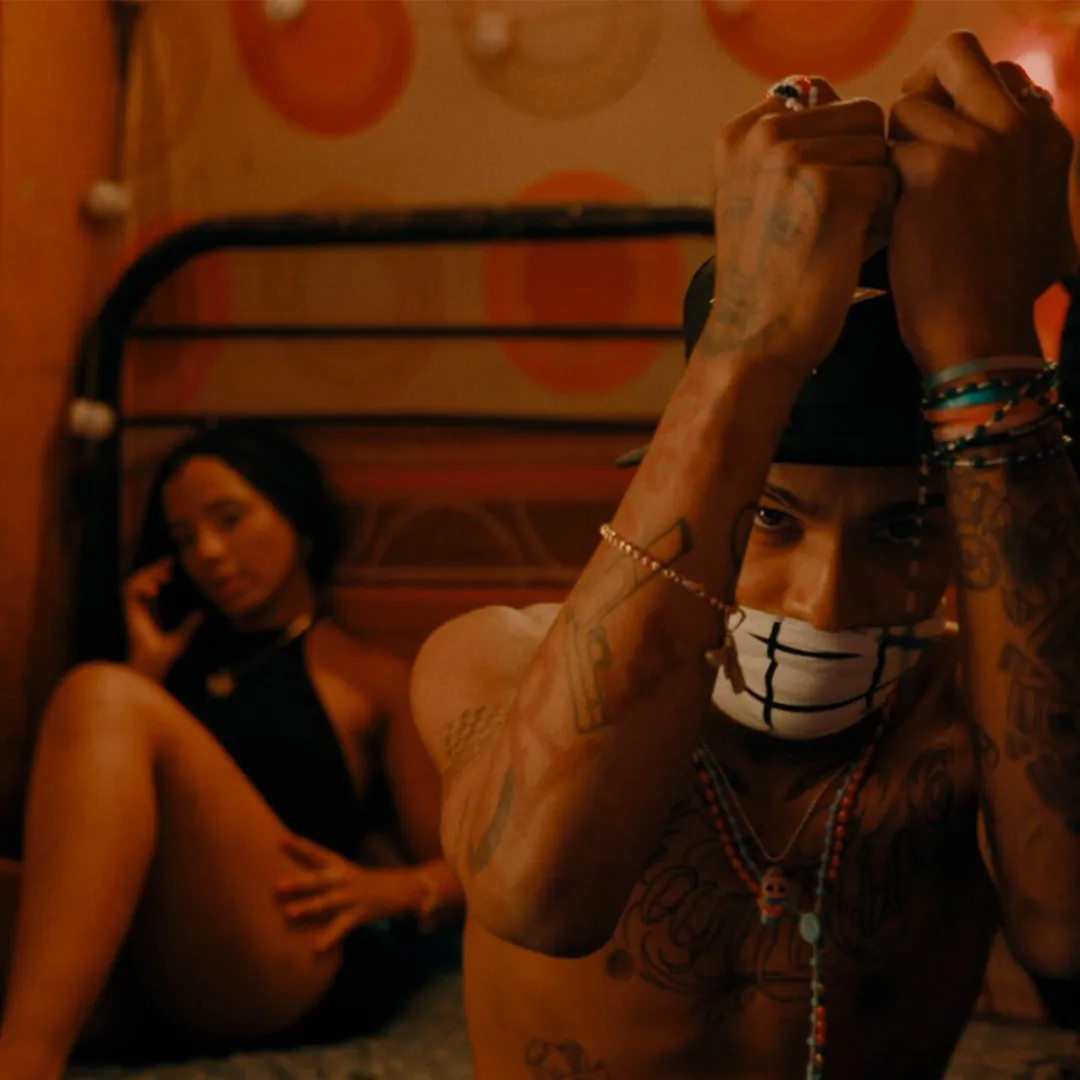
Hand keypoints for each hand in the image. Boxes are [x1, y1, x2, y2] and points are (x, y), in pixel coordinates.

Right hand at [124, 558, 202, 681]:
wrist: (152, 667)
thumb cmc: (164, 656)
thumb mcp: (182, 637)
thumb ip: (190, 625)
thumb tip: (202, 613)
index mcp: (151, 610)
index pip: (152, 584)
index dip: (159, 571)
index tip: (172, 565)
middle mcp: (141, 608)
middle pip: (141, 579)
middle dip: (153, 568)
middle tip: (169, 566)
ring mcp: (134, 610)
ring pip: (133, 582)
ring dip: (146, 575)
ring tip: (163, 578)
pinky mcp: (130, 614)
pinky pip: (130, 593)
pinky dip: (140, 587)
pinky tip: (154, 590)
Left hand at [277, 834, 431, 951]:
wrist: (404, 887)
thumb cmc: (365, 882)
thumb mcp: (345, 872)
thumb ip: (323, 873)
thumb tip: (293, 867)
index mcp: (340, 866)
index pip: (317, 853)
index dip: (299, 846)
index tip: (280, 840)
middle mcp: (344, 878)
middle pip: (318, 879)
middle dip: (298, 882)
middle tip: (277, 885)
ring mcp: (352, 896)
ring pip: (327, 901)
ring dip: (308, 906)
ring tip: (289, 913)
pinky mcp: (360, 914)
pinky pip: (341, 926)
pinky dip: (329, 936)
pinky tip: (316, 947)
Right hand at [701, 76, 894, 374]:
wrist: (755, 339)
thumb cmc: (768, 276)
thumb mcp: (755, 197)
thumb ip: (790, 144)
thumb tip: (847, 98)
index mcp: (739, 133)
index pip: (824, 97)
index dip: (836, 150)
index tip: (806, 204)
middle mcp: (761, 134)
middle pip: (862, 115)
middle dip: (861, 167)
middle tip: (826, 223)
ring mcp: (793, 156)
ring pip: (881, 147)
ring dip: (874, 195)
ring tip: (834, 239)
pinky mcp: (830, 186)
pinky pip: (891, 182)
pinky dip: (880, 222)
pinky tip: (845, 253)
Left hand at [888, 31, 1075, 372]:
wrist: (979, 333)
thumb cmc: (994, 291)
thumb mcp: (1033, 218)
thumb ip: (1016, 170)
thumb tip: (983, 145)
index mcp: (1046, 134)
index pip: (993, 74)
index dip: (953, 100)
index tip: (934, 140)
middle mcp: (1020, 126)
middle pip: (955, 54)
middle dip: (919, 89)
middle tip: (901, 143)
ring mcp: (981, 143)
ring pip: (909, 106)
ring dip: (891, 148)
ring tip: (895, 200)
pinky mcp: (936, 169)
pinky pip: (885, 150)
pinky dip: (875, 182)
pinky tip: (882, 221)